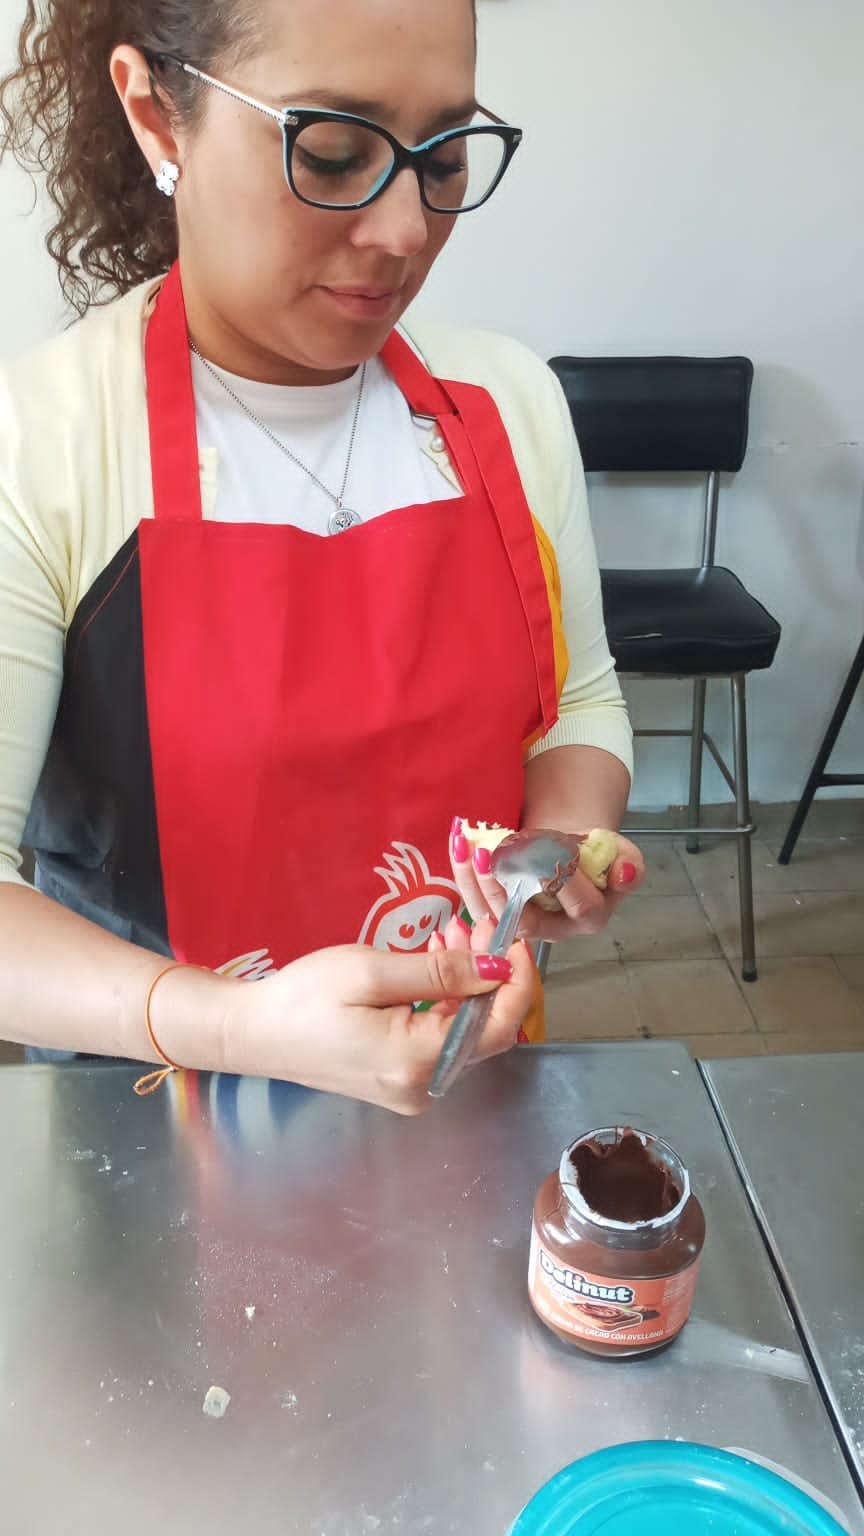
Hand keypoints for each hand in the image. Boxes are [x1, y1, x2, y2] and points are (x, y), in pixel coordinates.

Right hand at [224, 924, 533, 1114]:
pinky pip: (440, 1040)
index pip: (498, 1028)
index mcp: (417, 1061)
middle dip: (490, 976)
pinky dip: (447, 1001)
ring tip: (453, 935)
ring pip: (463, 1033)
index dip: (517, 984)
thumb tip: (497, 970)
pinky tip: (435, 964)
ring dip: (468, 984)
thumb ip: (440, 972)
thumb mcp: (371, 970)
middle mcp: (423, 1086)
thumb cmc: (304, 997)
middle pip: (484, 1031)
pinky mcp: (399, 1081)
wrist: (253, 1032)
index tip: (514, 940)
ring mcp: (411, 1089)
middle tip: (477, 926)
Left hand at [450, 825, 644, 941]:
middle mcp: (553, 929)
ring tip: (469, 848)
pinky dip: (464, 874)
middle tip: (488, 855)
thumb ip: (628, 864)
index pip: (579, 906)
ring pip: (494, 912)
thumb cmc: (590, 851)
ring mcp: (521, 924)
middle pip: (526, 918)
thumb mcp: (617, 852)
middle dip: (504, 886)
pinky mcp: (495, 913)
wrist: (564, 846)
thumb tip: (624, 872)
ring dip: (476, 880)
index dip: (565, 882)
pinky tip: (458, 846)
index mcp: (589, 917)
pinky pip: (476, 900)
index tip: (550, 852)